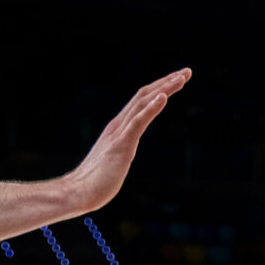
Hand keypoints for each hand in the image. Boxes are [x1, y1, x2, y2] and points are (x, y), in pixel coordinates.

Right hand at [61, 71, 190, 212]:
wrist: (77, 192)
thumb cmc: (96, 181)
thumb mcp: (114, 158)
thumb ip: (121, 149)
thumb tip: (124, 151)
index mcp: (118, 127)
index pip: (141, 101)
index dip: (160, 88)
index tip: (178, 79)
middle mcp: (118, 125)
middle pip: (144, 95)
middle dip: (166, 82)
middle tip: (187, 71)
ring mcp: (119, 133)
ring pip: (143, 103)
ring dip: (164, 89)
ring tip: (180, 78)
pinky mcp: (121, 145)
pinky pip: (138, 122)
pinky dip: (151, 108)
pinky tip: (163, 97)